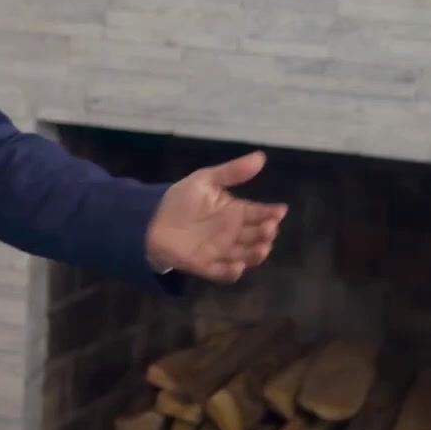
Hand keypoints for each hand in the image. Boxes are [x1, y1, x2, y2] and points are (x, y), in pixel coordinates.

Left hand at [145, 151, 286, 283]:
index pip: (260, 213)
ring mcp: (221, 251)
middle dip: (266, 234)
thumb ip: (231, 172)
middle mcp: (234, 233)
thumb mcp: (205, 180)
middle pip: (257, 236)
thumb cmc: (181, 199)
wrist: (151, 218)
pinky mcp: (206, 265)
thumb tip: (261, 157)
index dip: (271, 213)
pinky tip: (237, 265)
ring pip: (246, 256)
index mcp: (236, 212)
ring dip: (255, 254)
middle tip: (269, 228)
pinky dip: (231, 272)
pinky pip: (222, 272)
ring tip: (260, 248)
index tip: (279, 211)